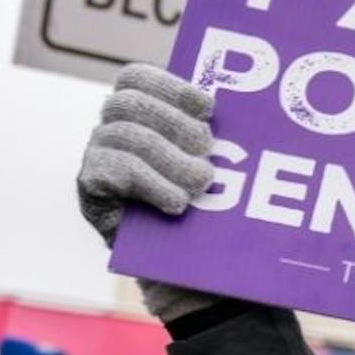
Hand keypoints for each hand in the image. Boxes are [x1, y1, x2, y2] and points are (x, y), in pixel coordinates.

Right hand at [77, 63, 221, 322]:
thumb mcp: (225, 173)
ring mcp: (97, 160)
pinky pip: (109, 171)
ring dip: (167, 157)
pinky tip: (176, 203)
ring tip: (201, 183)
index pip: (136, 78)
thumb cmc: (213, 217)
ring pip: (121, 136)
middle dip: (172, 122)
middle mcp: (113, 132)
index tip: (209, 106)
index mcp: (142, 116)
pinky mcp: (91, 193)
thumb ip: (226, 142)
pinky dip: (149, 184)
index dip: (170, 86)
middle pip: (127, 103)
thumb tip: (262, 115)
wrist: (193, 276)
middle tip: (208, 149)